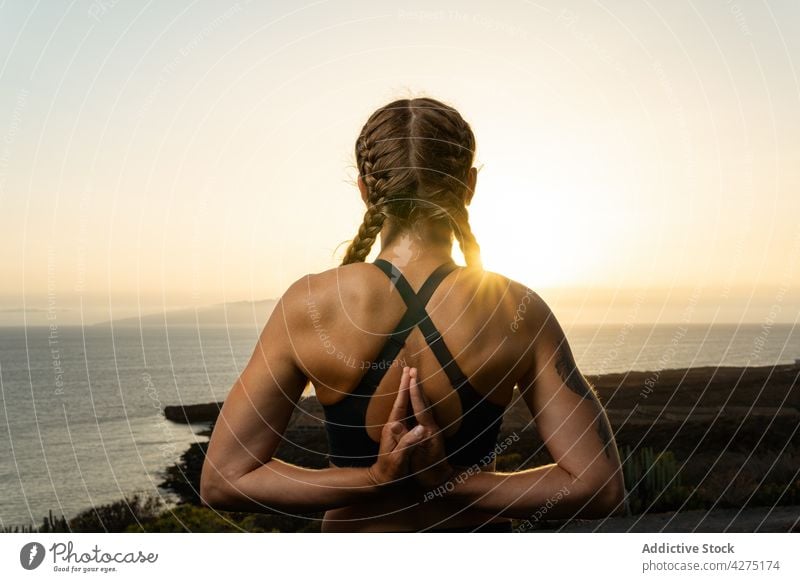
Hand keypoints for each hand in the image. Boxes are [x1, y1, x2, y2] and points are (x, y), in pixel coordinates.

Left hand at [367, 366, 426, 486]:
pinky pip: (405, 412)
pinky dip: (409, 401)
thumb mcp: (400, 459)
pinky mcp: (399, 433)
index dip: (406, 389)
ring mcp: (395, 429)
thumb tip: (421, 427)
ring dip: (407, 391)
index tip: (410, 375)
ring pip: (402, 405)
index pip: (400, 404)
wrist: (381, 481)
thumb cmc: (391, 472)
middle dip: (405, 384)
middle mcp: (393, 425)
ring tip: (410, 378)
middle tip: (409, 368)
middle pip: (400, 400)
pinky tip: (412, 399)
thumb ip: (408, 442)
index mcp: (393, 428)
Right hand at [406, 368, 454, 489]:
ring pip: (426, 404)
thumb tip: (395, 425)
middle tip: (412, 369)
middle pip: (424, 401)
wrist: (440, 481)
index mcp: (426, 430)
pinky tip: (417, 398)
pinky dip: (420, 400)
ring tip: (414, 378)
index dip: (413, 392)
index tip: (410, 377)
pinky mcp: (431, 431)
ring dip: (419, 390)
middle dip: (417, 385)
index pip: (419, 407)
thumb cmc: (425, 472)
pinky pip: (424, 410)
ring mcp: (433, 428)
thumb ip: (406, 441)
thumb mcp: (414, 458)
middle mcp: (431, 426)